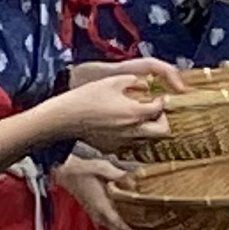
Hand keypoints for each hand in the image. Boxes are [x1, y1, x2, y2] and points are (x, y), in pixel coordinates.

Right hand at [43, 60, 184, 153]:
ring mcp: (123, 142)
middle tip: (155, 112)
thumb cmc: (86, 97)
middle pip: (163, 132)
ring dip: (149, 130)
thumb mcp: (111, 81)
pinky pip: (131, 146)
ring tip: (139, 119)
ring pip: (148, 140)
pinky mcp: (112, 148)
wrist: (65, 117)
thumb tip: (145, 83)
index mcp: (135, 112)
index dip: (163, 102)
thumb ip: (133, 80)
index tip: (159, 98)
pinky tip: (122, 128)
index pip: (160, 109)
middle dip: (163, 121)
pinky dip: (133, 138)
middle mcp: (133, 130)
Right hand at [51, 148, 141, 228]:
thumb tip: (136, 180)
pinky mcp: (94, 215)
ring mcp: (96, 217)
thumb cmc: (82, 170)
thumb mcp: (102, 168)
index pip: (121, 227)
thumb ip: (119, 175)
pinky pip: (110, 229)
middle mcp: (99, 216)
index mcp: (102, 207)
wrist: (64, 172)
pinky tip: (128, 225)